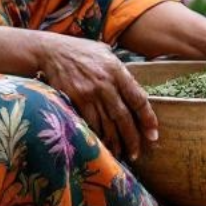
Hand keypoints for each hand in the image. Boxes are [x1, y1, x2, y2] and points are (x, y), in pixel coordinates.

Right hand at [32, 34, 157, 159]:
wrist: (52, 51)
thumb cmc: (82, 51)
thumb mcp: (106, 53)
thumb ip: (120, 71)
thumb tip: (134, 89)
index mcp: (118, 71)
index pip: (138, 99)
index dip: (148, 119)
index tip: (153, 134)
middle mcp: (106, 83)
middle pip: (123, 117)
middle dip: (132, 138)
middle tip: (136, 153)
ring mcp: (90, 93)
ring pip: (107, 124)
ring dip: (115, 142)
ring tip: (121, 154)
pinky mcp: (75, 100)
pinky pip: (90, 123)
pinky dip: (97, 136)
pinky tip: (102, 146)